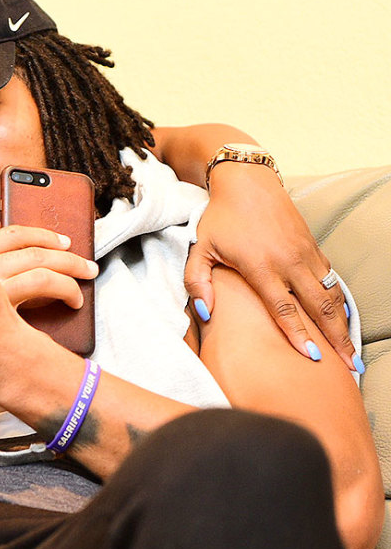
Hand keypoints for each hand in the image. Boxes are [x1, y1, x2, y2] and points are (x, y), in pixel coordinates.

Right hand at [0, 222, 97, 309]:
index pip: (12, 234)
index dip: (41, 235)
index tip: (60, 241)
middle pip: (34, 250)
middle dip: (65, 254)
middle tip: (84, 263)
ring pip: (42, 266)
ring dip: (70, 269)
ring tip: (84, 277)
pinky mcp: (4, 308)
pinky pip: (43, 285)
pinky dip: (66, 289)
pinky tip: (72, 301)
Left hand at [188, 163, 355, 368]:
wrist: (246, 182)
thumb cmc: (220, 218)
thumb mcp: (199, 249)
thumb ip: (197, 283)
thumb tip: (205, 314)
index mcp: (261, 266)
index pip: (283, 308)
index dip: (298, 335)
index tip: (312, 358)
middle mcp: (289, 261)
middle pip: (318, 307)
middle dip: (335, 339)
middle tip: (349, 367)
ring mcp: (305, 254)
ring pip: (330, 294)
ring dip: (343, 323)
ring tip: (351, 350)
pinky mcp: (313, 247)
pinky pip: (331, 279)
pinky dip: (340, 301)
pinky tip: (344, 319)